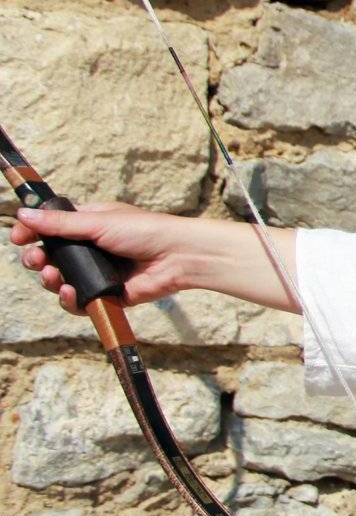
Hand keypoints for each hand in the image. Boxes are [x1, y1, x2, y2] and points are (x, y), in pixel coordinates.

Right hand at [10, 202, 193, 313]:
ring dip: (50, 280)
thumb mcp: (99, 221)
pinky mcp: (107, 294)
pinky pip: (79, 301)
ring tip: (52, 276)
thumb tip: (24, 214)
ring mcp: (99, 272)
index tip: (18, 238)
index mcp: (90, 224)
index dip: (33, 233)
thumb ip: (61, 223)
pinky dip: (69, 299)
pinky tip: (68, 292)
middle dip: (37, 259)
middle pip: (51, 257)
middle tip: (36, 260)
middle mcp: (92, 249)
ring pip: (61, 281)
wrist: (178, 257)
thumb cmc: (146, 231)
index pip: (51, 228)